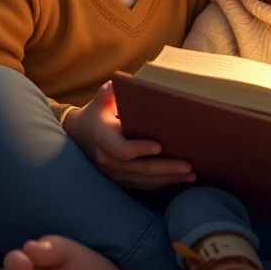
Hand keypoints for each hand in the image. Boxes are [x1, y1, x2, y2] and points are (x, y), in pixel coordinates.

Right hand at [62, 81, 195, 189]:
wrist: (80, 134)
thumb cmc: (97, 113)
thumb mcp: (101, 99)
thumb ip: (111, 93)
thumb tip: (125, 83)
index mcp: (103, 137)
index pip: (122, 149)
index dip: (140, 149)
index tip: (160, 146)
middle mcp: (107, 159)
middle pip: (138, 169)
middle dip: (165, 168)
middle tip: (188, 165)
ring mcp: (113, 173)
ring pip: (143, 181)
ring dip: (168, 179)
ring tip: (190, 174)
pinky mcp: (120, 179)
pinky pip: (142, 186)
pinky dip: (161, 184)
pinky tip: (179, 180)